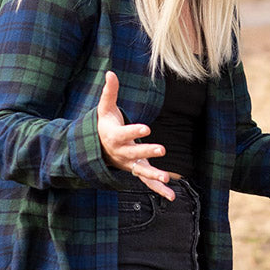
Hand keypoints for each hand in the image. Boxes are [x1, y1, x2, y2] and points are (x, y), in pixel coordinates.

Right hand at [96, 71, 176, 200]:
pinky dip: (158, 189)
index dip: (135, 131)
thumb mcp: (105, 109)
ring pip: (141, 171)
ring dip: (154, 175)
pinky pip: (147, 182)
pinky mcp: (137, 171)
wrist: (98, 149)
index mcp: (114, 137)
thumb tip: (111, 72)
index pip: (125, 134)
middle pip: (134, 153)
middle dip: (147, 152)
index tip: (147, 128)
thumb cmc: (105, 125)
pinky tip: (171, 196)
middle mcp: (122, 153)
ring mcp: (129, 164)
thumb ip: (110, 92)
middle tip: (161, 149)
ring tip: (166, 178)